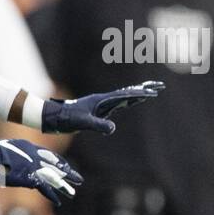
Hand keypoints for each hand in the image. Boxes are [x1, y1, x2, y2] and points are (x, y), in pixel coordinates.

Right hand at [0, 137, 81, 205]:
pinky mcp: (29, 177)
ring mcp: (33, 166)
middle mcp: (35, 156)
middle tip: (79, 179)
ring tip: (73, 192)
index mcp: (30, 148)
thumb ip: (16, 157)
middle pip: (55, 166)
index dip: (59, 163)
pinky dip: (51, 195)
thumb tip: (17, 164)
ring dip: (63, 186)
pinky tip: (58, 201)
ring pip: (53, 177)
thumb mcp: (7, 151)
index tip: (67, 167)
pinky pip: (44, 188)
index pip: (49, 156)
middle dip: (68, 173)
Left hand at [42, 80, 164, 133]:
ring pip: (125, 96)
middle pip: (128, 92)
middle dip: (144, 89)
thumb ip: (98, 125)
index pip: (126, 95)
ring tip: (152, 92)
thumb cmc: (67, 119)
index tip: (153, 93)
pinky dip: (130, 100)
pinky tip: (134, 100)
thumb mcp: (83, 123)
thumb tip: (113, 129)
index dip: (140, 94)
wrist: (53, 117)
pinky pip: (120, 102)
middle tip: (160, 86)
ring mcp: (103, 103)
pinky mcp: (100, 108)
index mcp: (103, 100)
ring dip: (139, 93)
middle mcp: (105, 99)